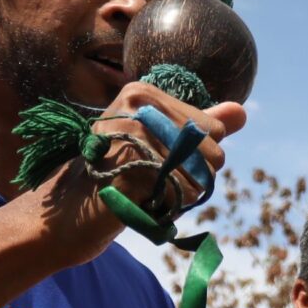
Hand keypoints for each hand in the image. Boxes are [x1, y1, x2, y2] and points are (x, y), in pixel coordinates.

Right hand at [27, 80, 246, 265]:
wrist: (66, 214)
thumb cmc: (113, 178)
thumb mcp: (157, 145)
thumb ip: (200, 127)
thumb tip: (241, 111)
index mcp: (144, 93)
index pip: (213, 129)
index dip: (195, 156)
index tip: (156, 160)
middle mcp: (140, 105)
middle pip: (214, 151)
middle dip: (192, 177)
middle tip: (150, 180)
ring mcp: (135, 133)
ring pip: (203, 172)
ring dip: (182, 194)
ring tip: (145, 189)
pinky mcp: (135, 163)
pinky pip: (186, 190)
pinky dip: (172, 205)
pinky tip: (143, 201)